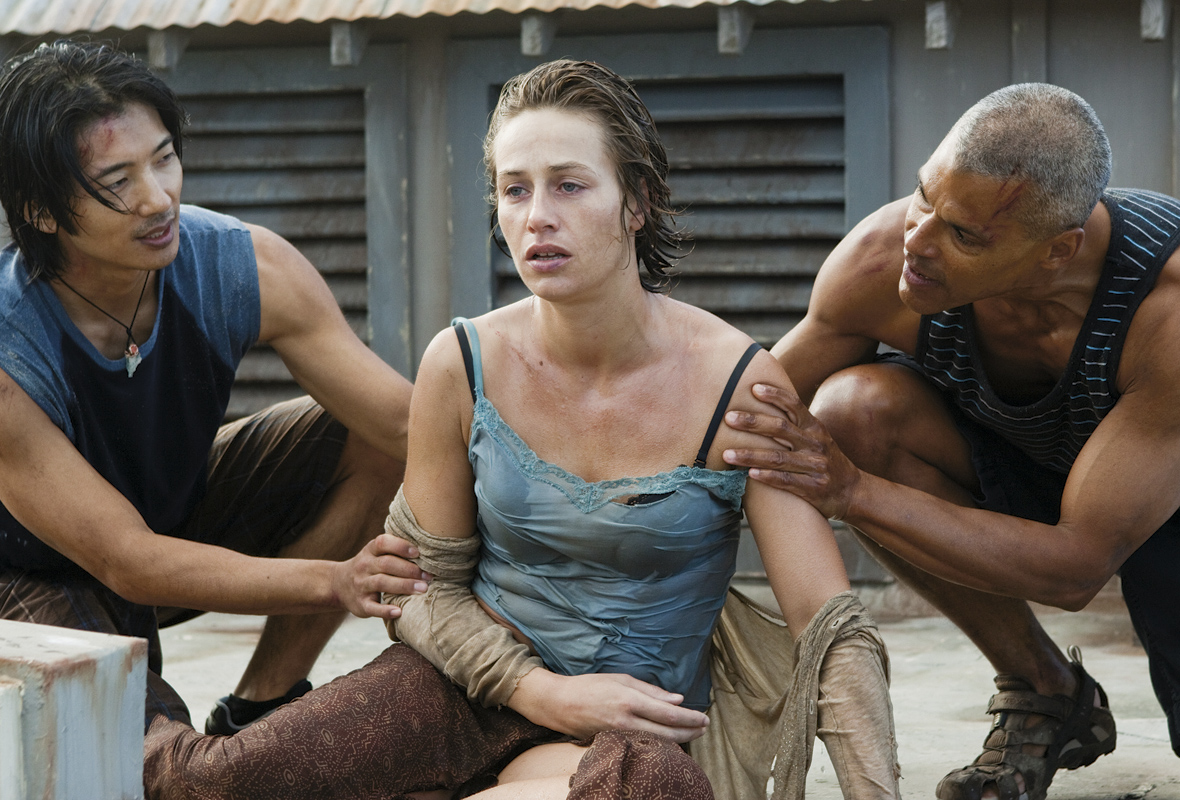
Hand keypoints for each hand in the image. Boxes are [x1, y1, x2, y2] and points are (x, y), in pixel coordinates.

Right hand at [332, 533, 429, 618]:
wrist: (338, 584)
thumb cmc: (369, 566)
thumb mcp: (375, 553)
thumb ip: (395, 550)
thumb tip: (430, 550)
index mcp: (370, 550)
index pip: (383, 543)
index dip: (400, 546)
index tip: (418, 553)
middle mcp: (364, 566)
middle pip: (387, 564)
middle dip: (409, 570)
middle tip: (429, 576)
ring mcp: (361, 585)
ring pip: (382, 583)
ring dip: (404, 586)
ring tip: (423, 589)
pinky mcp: (360, 604)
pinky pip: (372, 607)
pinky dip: (385, 610)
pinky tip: (399, 612)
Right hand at [508, 670, 708, 742]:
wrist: (560, 703)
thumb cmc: (591, 686)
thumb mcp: (621, 679)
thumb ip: (651, 690)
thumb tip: (677, 699)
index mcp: (630, 700)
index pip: (668, 713)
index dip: (690, 718)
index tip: (704, 717)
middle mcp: (626, 721)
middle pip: (668, 733)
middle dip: (690, 731)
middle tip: (705, 728)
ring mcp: (620, 735)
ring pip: (657, 742)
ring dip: (679, 739)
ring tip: (694, 733)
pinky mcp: (614, 742)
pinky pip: (643, 744)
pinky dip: (660, 742)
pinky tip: (670, 738)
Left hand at [722, 382, 860, 520]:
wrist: (852, 491)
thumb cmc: (823, 459)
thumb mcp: (815, 437)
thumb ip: (794, 423)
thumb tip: (761, 401)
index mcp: (815, 427)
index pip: (794, 405)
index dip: (775, 395)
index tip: (754, 388)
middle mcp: (815, 444)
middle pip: (781, 429)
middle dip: (753, 422)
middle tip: (728, 418)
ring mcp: (815, 466)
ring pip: (778, 458)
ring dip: (750, 455)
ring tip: (726, 454)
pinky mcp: (813, 488)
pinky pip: (786, 481)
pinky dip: (767, 477)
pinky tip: (749, 474)